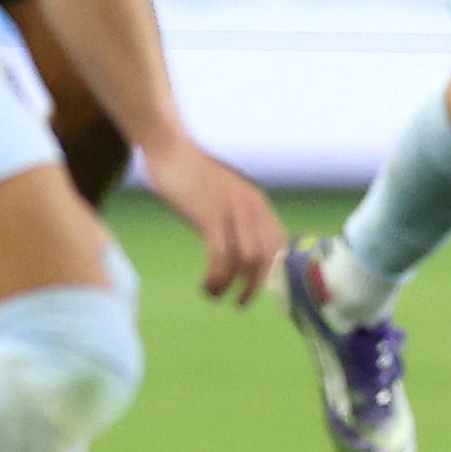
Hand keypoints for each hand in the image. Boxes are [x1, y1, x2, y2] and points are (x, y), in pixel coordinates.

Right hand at [141, 140, 286, 302]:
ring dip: (232, 285)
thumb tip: (240, 248)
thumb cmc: (192, 176)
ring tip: (214, 294)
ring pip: (247, 260)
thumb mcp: (224, 196)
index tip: (258, 287)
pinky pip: (221, 256)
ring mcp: (232, 211)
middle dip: (255, 286)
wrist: (170, 149)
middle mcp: (252, 207)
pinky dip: (216, 278)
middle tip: (240, 302)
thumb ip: (236, 217)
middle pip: (267, 257)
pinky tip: (206, 284)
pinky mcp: (209, 215)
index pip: (280, 243)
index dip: (273, 270)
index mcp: (258, 203)